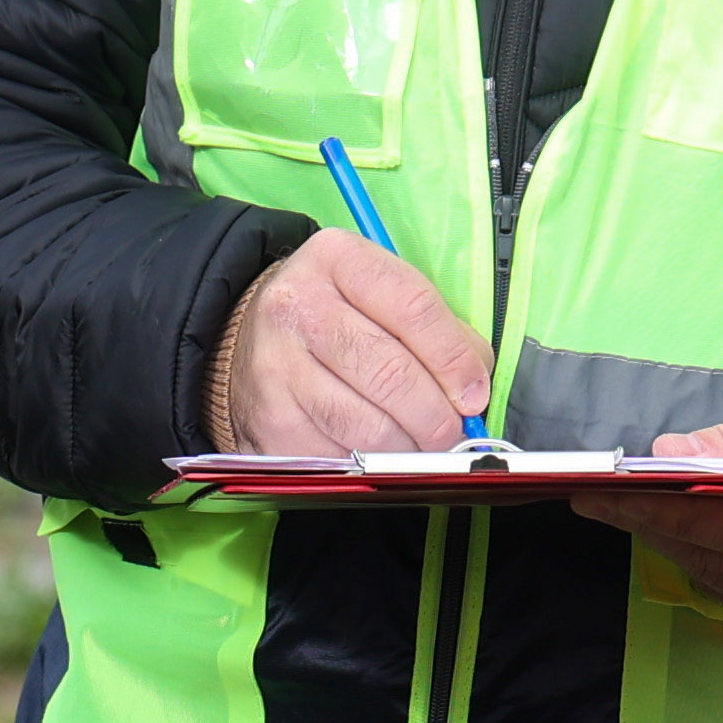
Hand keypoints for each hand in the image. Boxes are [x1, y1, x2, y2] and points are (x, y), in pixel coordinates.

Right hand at [210, 231, 496, 453]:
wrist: (248, 339)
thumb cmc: (334, 315)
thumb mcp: (379, 295)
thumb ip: (436, 329)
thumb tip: (473, 387)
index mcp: (337, 259)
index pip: (414, 307)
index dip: (454, 358)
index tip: (474, 394)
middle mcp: (300, 306)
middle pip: (391, 372)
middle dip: (437, 416)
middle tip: (453, 433)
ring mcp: (278, 365)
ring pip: (367, 425)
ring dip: (409, 447)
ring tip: (421, 444)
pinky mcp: (271, 419)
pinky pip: (339, 456)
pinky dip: (370, 464)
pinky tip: (378, 451)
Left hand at [571, 397, 722, 630]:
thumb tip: (667, 454)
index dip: (667, 506)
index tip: (610, 485)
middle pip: (714, 558)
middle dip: (649, 520)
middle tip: (592, 487)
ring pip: (710, 576)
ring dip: (660, 536)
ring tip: (612, 500)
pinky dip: (689, 550)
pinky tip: (656, 522)